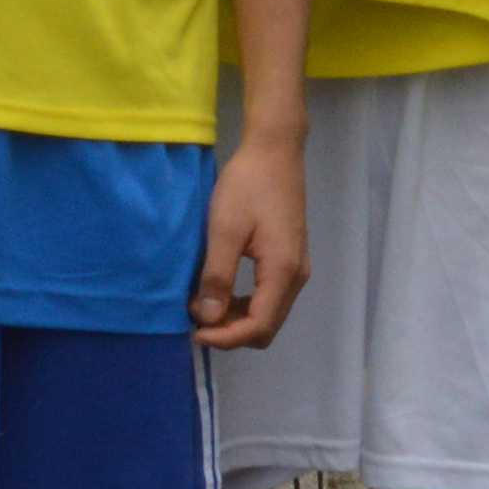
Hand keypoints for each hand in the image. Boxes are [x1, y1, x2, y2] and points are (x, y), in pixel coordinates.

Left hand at [193, 128, 306, 351]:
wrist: (274, 151)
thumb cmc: (247, 186)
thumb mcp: (225, 229)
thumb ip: (218, 276)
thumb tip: (208, 319)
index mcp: (283, 271)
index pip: (259, 325)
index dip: (225, 338)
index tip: (192, 331)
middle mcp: (296, 275)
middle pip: (267, 326)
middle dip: (230, 332)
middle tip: (195, 319)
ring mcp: (296, 267)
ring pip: (269, 313)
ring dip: (236, 319)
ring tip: (203, 304)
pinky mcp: (290, 258)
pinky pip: (269, 297)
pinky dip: (244, 304)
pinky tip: (221, 290)